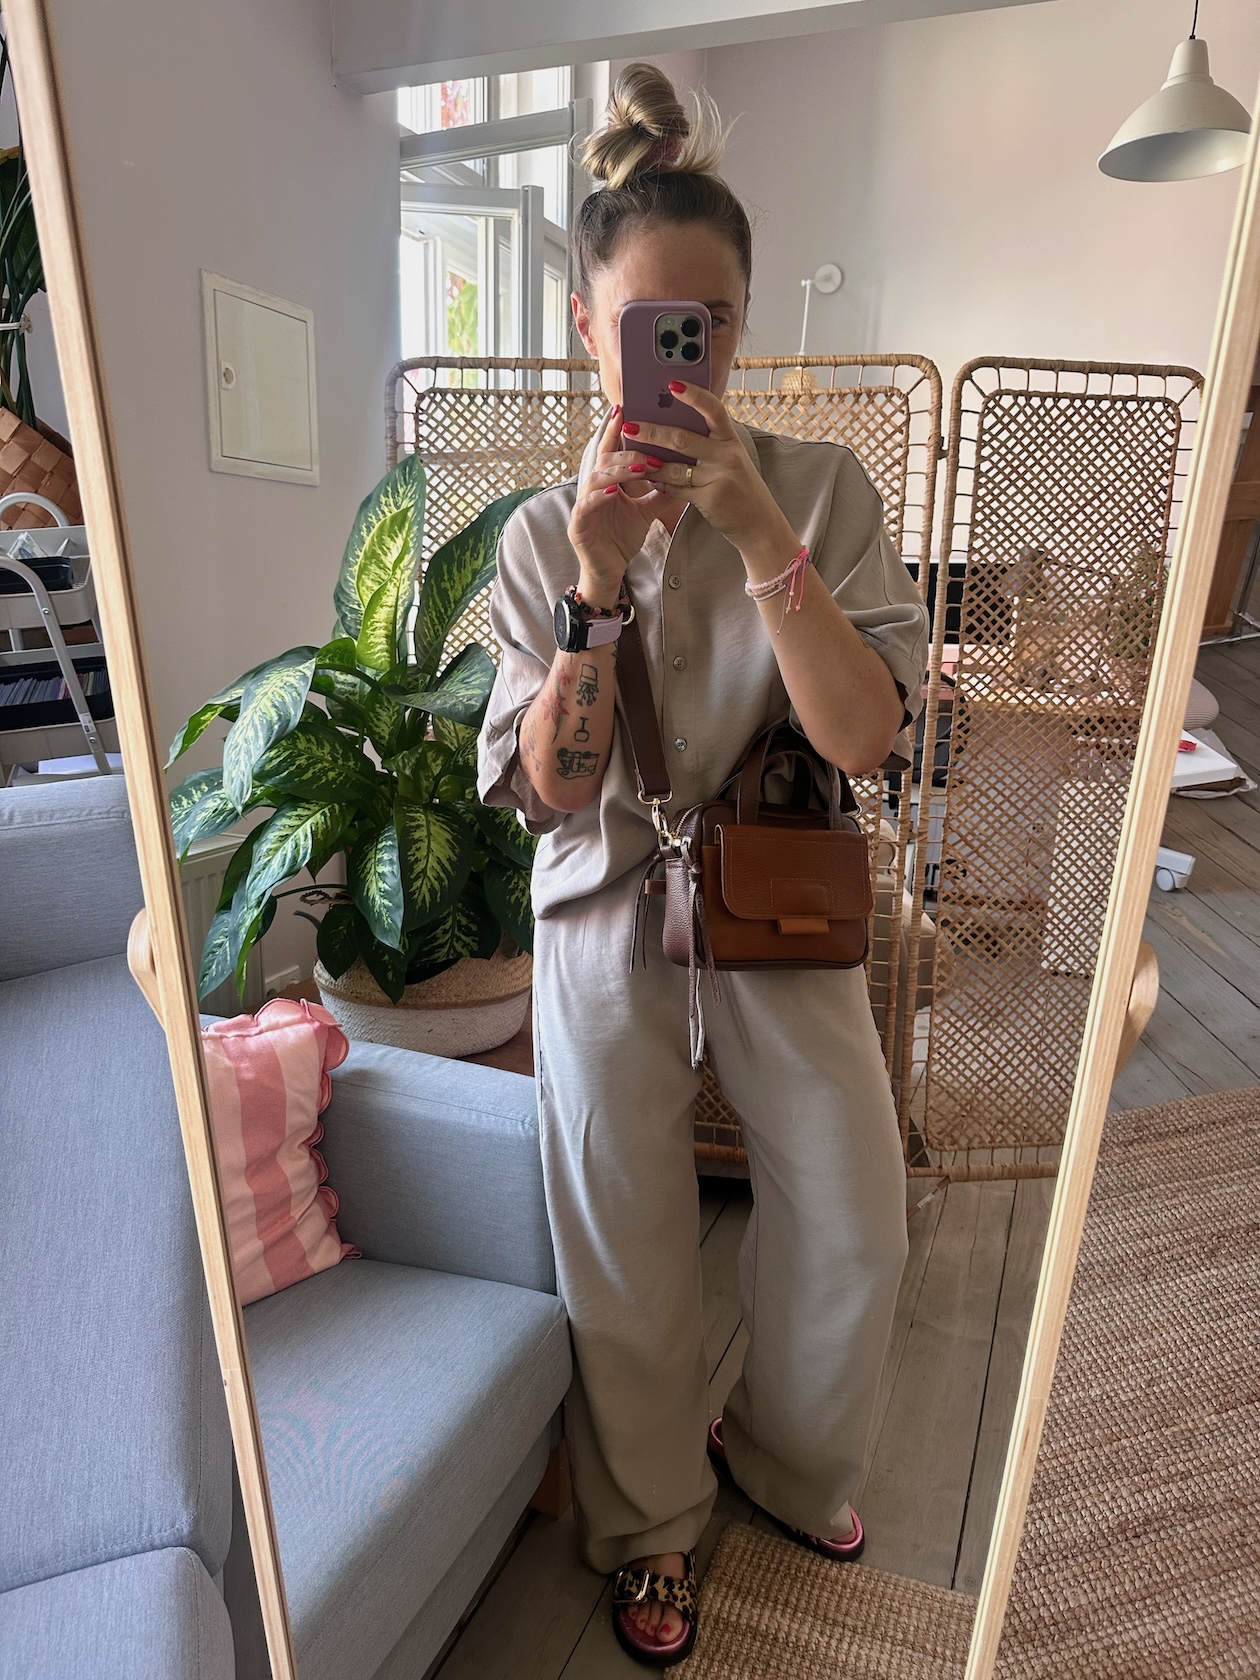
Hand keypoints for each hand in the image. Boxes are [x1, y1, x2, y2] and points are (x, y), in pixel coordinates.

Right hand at [567, 406, 670, 602]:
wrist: (610, 570)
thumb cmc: (622, 538)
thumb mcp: (645, 511)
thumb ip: (658, 491)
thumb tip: (679, 470)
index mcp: (607, 482)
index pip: (612, 451)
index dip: (615, 429)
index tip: (625, 408)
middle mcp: (592, 489)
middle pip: (606, 460)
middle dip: (626, 450)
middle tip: (648, 442)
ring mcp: (582, 506)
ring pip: (596, 478)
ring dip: (618, 470)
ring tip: (640, 466)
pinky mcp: (578, 525)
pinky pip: (585, 506)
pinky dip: (599, 497)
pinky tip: (613, 491)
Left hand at [624, 383, 798, 562]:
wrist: (759, 523)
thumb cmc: (739, 486)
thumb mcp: (730, 458)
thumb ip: (708, 443)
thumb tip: (671, 427)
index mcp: (731, 439)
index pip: (714, 409)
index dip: (694, 395)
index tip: (672, 384)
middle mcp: (727, 455)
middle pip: (683, 439)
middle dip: (653, 432)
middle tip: (630, 426)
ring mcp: (719, 477)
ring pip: (675, 467)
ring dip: (650, 463)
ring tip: (631, 457)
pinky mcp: (710, 499)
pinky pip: (677, 489)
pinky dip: (661, 484)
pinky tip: (651, 480)